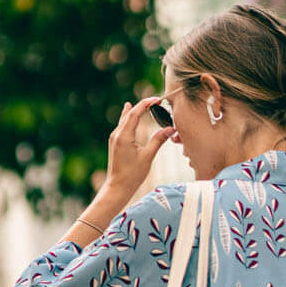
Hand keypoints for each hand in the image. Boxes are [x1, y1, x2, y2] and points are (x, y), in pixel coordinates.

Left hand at [95, 96, 173, 213]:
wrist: (117, 187)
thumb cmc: (132, 175)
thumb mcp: (148, 156)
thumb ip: (159, 140)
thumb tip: (171, 128)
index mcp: (124, 136)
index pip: (135, 113)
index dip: (146, 104)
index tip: (157, 99)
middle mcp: (117, 134)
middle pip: (130, 113)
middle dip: (142, 105)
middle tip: (155, 100)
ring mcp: (114, 138)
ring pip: (125, 118)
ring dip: (135, 110)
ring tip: (144, 102)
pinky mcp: (115, 143)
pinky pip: (122, 125)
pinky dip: (129, 117)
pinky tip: (128, 111)